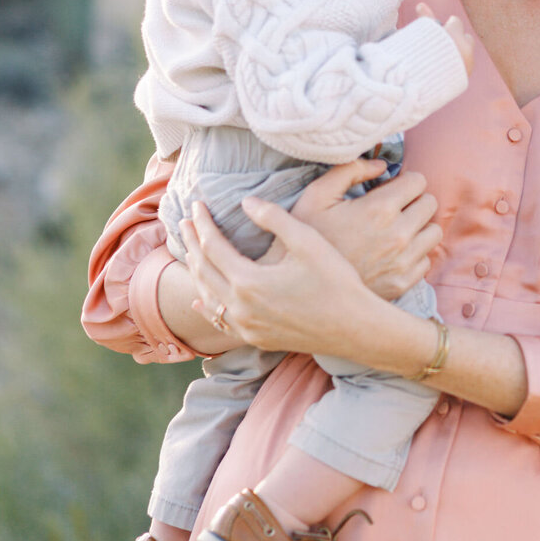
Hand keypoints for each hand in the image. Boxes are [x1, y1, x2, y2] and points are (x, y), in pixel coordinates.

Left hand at [179, 200, 374, 356]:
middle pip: (203, 270)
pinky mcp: (257, 339)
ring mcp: (247, 327)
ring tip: (191, 252)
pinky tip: (199, 303)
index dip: (202, 223)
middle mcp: (240, 307)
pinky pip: (221, 322)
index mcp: (248, 281)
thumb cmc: (336, 282)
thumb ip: (273, 218)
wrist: (355, 329)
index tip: (196, 204)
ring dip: (196, 272)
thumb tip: (245, 202)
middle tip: (184, 223)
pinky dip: (207, 308)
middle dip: (192, 244)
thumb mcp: (307, 241)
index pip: (212, 246)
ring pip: (208, 297)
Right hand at [289, 158, 441, 299]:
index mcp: (379, 209)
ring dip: (418, 227)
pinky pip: (425, 260)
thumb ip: (349, 170)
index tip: (391, 188)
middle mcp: (398, 234)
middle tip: (393, 207)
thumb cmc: (307, 237)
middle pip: (430, 204)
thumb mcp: (316, 195)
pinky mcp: (403, 283)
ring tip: (396, 229)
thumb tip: (382, 166)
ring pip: (433, 232)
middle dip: (414, 200)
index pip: (419, 181)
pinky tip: (392, 253)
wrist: (301, 287)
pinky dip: (414, 254)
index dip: (404, 180)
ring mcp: (403, 261)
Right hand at [416, 2, 472, 76]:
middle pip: (466, 38)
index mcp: (454, 37)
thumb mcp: (422, 35)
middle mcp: (464, 50)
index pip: (455, 22)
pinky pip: (463, 66)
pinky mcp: (464, 77)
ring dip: (458, 52)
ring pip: (467, 52)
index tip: (441, 28)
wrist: (419, 85)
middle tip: (445, 42)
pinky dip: (456, 65)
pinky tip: (446, 66)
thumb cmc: (419, 55)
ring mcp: (466, 65)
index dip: (448, 25)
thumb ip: (424, 20)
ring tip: (445, 55)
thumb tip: (420, 4)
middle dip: (457, 39)